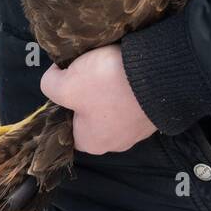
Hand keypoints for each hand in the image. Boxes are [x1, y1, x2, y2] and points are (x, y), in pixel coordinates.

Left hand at [40, 44, 157, 154]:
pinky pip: (133, 99)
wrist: (160, 74)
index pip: (67, 127)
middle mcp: (116, 143)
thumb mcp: (66, 83)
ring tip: (109, 67)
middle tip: (86, 71)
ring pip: (113, 107)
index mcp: (91, 143)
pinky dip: (129, 85)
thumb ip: (50, 85)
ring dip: (110, 87)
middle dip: (87, 93)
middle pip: (90, 116)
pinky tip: (127, 70)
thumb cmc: (107, 85)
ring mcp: (138, 129)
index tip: (65, 82)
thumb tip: (55, 77)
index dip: (62, 103)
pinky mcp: (154, 112)